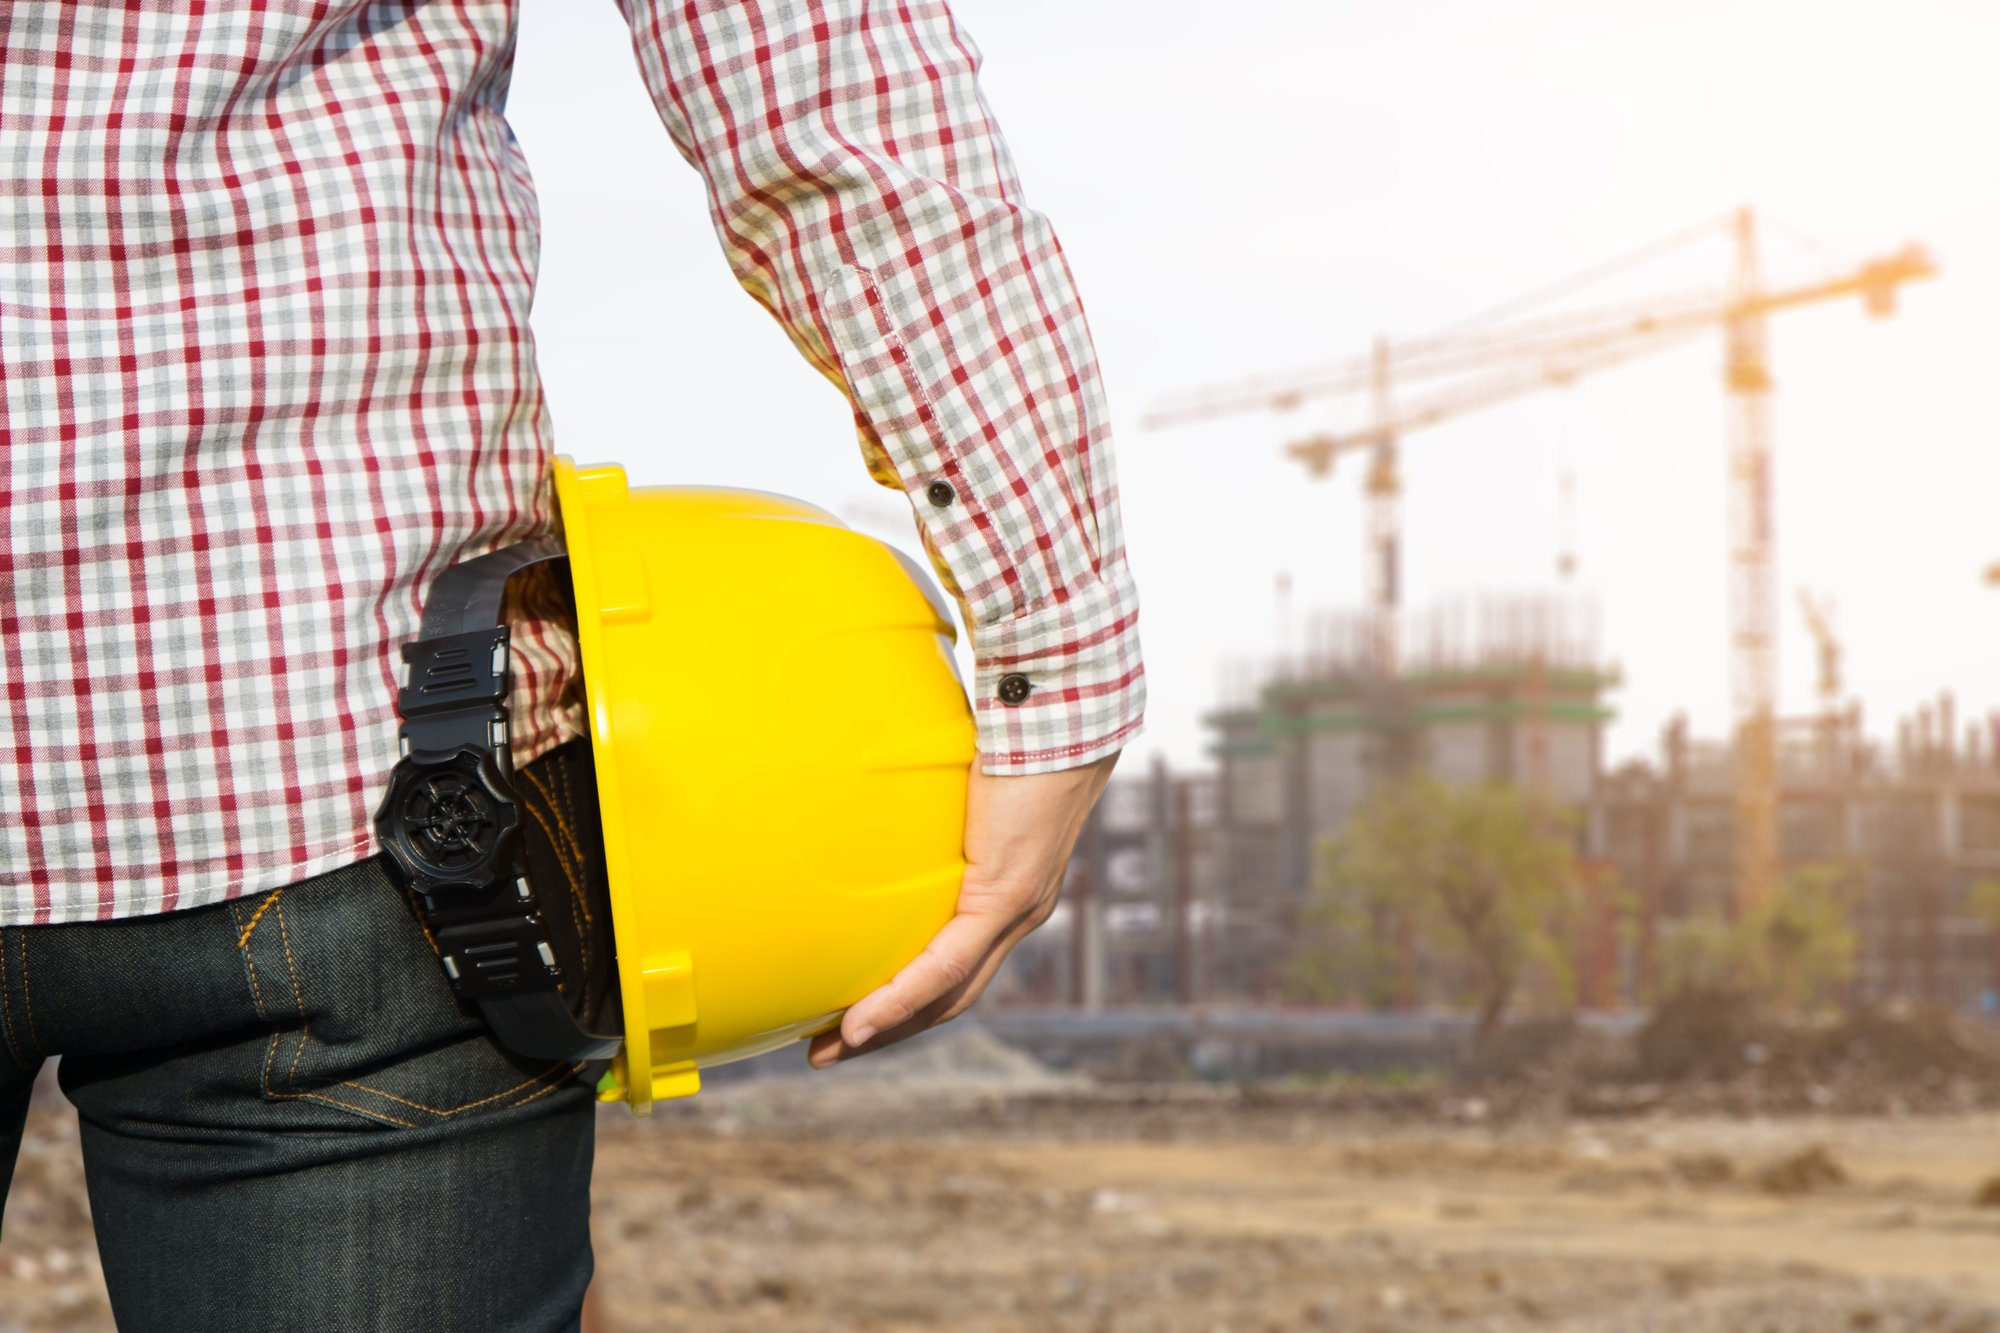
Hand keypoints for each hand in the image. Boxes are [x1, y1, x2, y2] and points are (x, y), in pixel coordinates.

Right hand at [806, 751, 1118, 1067]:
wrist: (1056, 714)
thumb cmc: (1009, 735)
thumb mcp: (957, 785)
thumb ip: (928, 806)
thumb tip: (871, 789)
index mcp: (1009, 895)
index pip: (957, 968)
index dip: (908, 1001)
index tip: (856, 1019)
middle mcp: (1018, 915)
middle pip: (951, 998)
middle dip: (889, 1031)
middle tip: (828, 1049)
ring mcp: (1017, 911)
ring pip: (949, 994)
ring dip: (888, 1029)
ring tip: (833, 1049)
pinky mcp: (1006, 895)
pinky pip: (948, 962)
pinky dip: (902, 997)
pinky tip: (860, 1022)